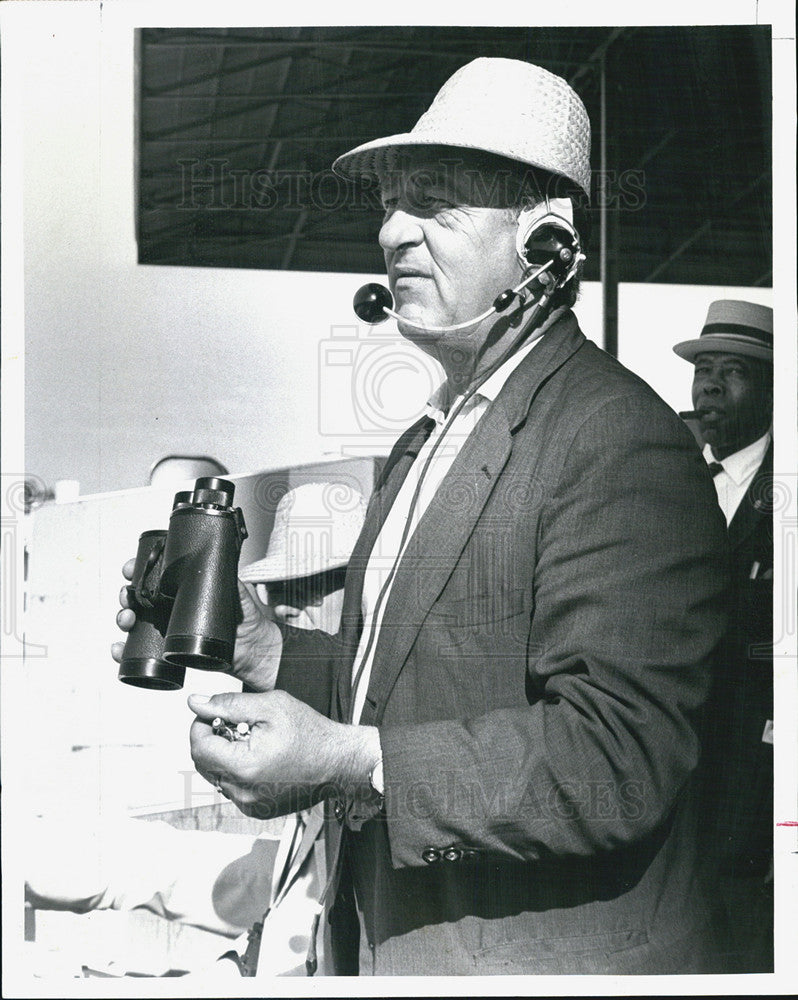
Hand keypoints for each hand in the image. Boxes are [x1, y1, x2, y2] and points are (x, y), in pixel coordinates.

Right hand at [111, 560, 282, 691]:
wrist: (251, 650)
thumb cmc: (245, 617)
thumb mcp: (237, 591)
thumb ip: (228, 576)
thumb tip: (220, 559)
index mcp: (183, 589)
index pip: (154, 575)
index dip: (136, 570)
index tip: (128, 569)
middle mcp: (171, 607)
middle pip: (138, 597)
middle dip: (126, 595)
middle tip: (127, 597)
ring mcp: (166, 628)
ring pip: (134, 621)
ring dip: (123, 619)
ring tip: (126, 620)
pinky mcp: (166, 650)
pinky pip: (138, 649)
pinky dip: (122, 650)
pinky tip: (118, 649)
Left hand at [188, 691, 380, 817]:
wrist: (339, 762)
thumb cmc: (311, 734)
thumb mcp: (271, 706)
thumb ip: (229, 704)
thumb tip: (197, 703)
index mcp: (244, 767)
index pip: (198, 746)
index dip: (202, 724)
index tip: (216, 714)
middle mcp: (243, 792)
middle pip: (203, 762)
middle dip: (213, 739)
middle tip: (238, 724)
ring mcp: (249, 804)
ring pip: (216, 775)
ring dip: (225, 755)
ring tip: (252, 741)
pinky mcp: (256, 809)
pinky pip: (232, 787)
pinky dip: (237, 770)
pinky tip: (259, 757)